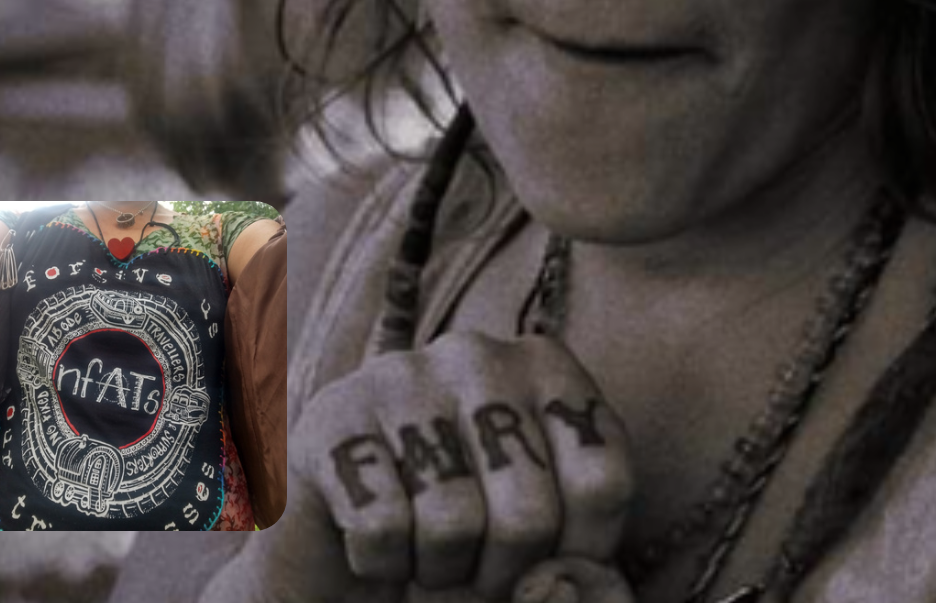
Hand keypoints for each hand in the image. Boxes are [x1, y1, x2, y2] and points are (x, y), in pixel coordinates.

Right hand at [230, 331, 635, 602]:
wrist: (342, 551)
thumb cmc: (467, 541)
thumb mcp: (545, 549)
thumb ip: (579, 575)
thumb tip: (560, 587)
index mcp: (551, 370)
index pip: (602, 484)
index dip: (577, 554)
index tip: (546, 559)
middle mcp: (481, 355)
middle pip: (530, 514)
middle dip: (502, 571)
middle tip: (474, 559)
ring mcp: (403, 378)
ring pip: (454, 524)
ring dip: (440, 568)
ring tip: (426, 545)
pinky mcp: (332, 420)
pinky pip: (381, 528)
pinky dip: (382, 562)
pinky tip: (377, 538)